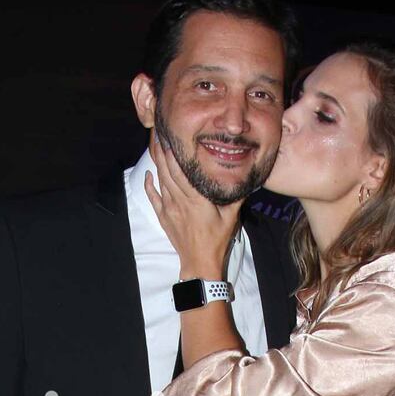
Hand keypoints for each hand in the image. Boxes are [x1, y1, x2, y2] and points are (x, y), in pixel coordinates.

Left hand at [144, 135, 239, 277]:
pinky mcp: (164, 217)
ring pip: (160, 181)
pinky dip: (149, 184)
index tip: (169, 136)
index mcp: (196, 199)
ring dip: (155, 162)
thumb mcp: (231, 216)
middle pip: (166, 171)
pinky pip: (153, 197)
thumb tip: (247, 178)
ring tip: (153, 145)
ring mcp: (169, 209)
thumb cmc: (217, 240)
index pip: (181, 171)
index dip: (172, 153)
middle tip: (157, 132)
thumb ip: (236, 196)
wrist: (200, 262)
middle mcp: (179, 201)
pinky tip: (148, 173)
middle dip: (160, 150)